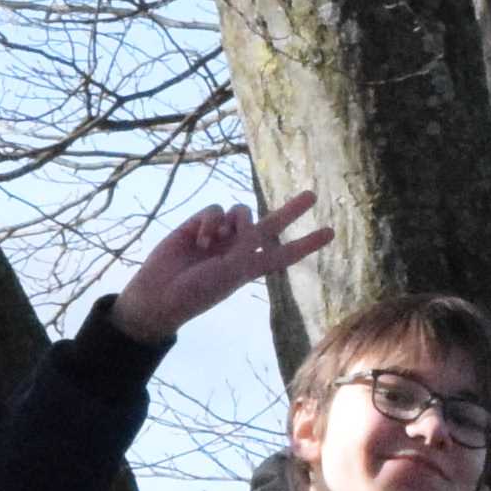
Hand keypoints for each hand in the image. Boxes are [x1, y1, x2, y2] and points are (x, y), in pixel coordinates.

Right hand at [110, 190, 332, 345]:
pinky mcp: (197, 225)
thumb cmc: (197, 292)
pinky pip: (215, 210)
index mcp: (251, 267)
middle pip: (272, 225)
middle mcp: (238, 249)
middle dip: (291, 210)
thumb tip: (246, 219)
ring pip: (240, 211)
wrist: (159, 295)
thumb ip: (247, 245)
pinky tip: (201, 239)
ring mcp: (219, 236)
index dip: (307, 243)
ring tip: (219, 239)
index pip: (286, 253)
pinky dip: (211, 222)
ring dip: (236, 220)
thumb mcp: (231, 272)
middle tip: (312, 195)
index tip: (330, 233)